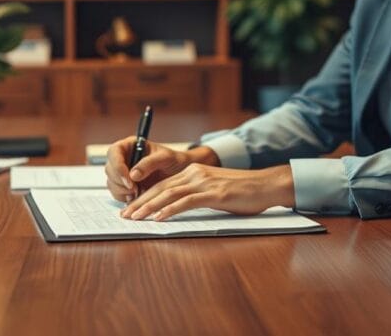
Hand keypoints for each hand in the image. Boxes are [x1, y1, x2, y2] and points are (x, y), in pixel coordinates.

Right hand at [104, 138, 218, 202]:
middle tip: (135, 189)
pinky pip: (117, 193)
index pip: (114, 152)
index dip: (117, 166)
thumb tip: (133, 174)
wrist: (180, 173)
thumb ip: (150, 163)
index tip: (129, 179)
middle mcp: (123, 158)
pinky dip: (124, 197)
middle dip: (120, 182)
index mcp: (130, 146)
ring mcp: (123, 172)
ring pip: (111, 183)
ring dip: (122, 191)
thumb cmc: (174, 160)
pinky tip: (136, 197)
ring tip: (138, 193)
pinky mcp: (125, 185)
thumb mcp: (165, 158)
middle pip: (109, 169)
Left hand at [119, 164, 294, 221]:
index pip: (162, 184)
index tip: (130, 208)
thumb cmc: (242, 192)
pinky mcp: (214, 193)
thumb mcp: (214, 190)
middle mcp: (195, 174)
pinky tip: (159, 218)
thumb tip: (178, 207)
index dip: (144, 196)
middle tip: (125, 215)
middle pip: (160, 187)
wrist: (265, 185)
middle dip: (140, 202)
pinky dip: (170, 209)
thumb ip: (197, 194)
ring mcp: (204, 182)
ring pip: (169, 193)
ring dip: (149, 206)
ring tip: (136, 217)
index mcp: (193, 172)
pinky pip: (187, 202)